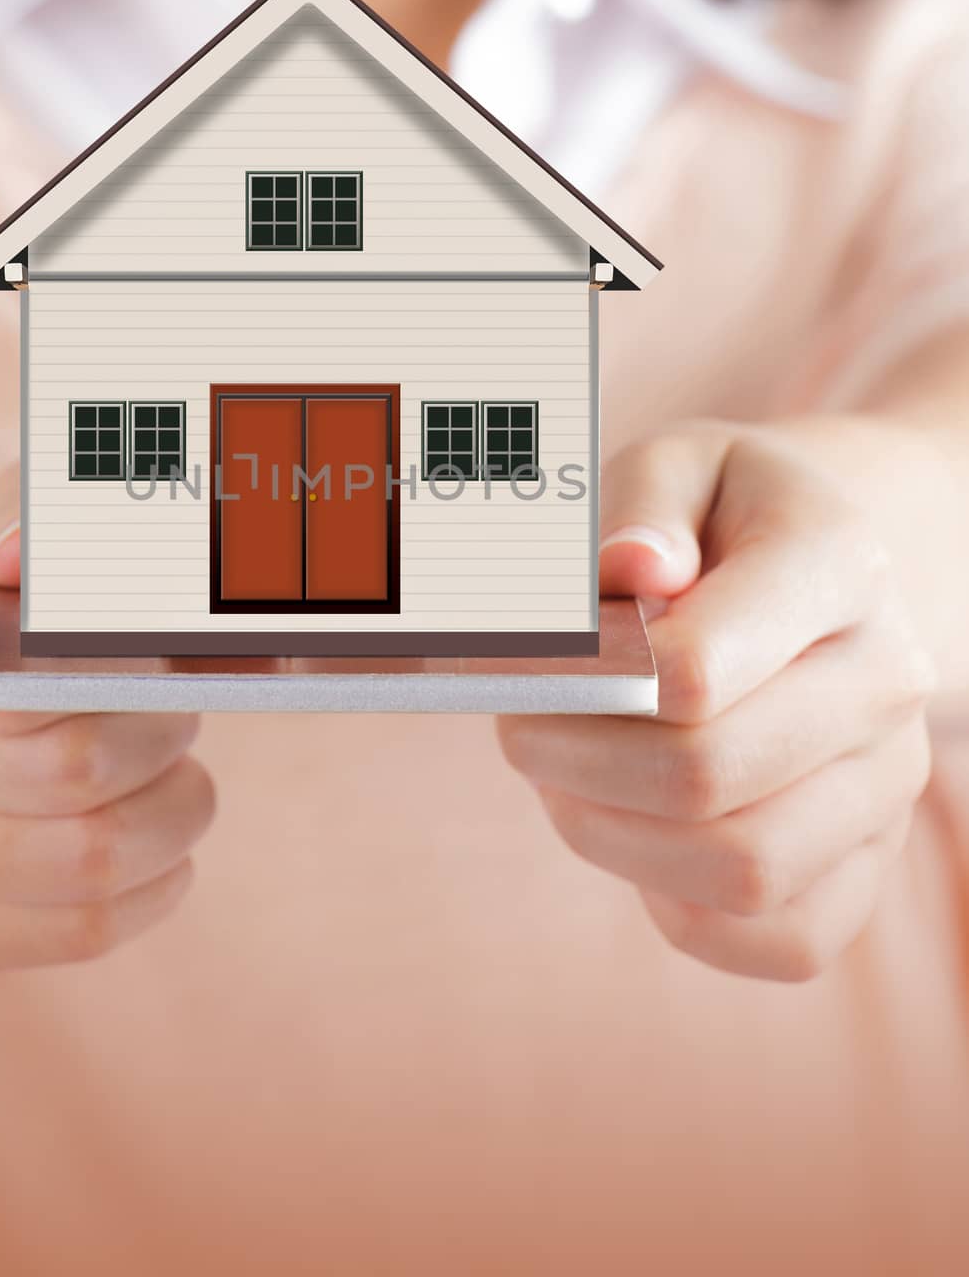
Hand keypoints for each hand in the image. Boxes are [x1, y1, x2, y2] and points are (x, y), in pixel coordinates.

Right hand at [0, 466, 213, 971]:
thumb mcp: (15, 513)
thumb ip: (39, 513)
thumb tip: (19, 556)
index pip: (2, 670)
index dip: (112, 665)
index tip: (154, 648)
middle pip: (63, 772)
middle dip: (161, 734)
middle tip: (181, 704)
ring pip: (80, 862)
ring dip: (171, 813)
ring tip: (180, 771)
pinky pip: (73, 933)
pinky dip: (153, 889)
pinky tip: (164, 844)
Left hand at [498, 421, 935, 981]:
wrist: (818, 568)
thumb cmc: (719, 518)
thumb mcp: (676, 465)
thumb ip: (642, 504)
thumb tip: (631, 572)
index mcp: (838, 564)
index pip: (701, 667)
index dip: (587, 685)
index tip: (527, 667)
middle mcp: (886, 680)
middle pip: (707, 776)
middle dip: (574, 763)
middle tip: (518, 727)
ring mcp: (887, 782)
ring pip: (743, 871)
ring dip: (611, 836)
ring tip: (567, 778)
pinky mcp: (868, 863)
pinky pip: (781, 941)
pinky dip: (681, 906)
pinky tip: (639, 832)